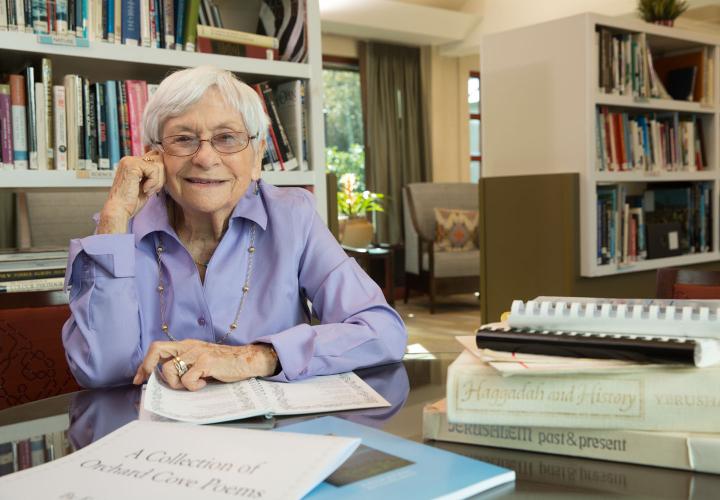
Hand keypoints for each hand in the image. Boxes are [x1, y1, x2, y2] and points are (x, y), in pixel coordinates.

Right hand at [97, 151, 164, 233]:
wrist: (119, 210)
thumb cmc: (131, 202)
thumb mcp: (146, 184)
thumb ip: (152, 173)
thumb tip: (163, 164)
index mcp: (132, 163)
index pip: (156, 159)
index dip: (160, 174)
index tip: (153, 187)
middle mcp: (130, 159)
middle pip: (159, 160)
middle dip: (160, 177)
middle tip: (151, 190)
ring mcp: (130, 161)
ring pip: (159, 165)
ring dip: (157, 182)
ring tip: (146, 191)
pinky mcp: (132, 165)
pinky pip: (154, 170)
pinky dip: (153, 183)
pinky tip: (144, 190)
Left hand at [133, 339, 278, 390]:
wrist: (247, 360)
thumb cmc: (225, 365)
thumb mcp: (201, 362)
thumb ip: (186, 366)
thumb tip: (167, 382)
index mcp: (186, 346)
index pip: (158, 349)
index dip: (145, 364)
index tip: (139, 378)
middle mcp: (189, 346)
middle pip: (157, 350)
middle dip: (147, 367)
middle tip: (147, 381)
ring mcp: (197, 353)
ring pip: (170, 370)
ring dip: (177, 383)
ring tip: (192, 385)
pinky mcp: (206, 362)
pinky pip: (187, 379)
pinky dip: (193, 386)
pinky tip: (204, 383)